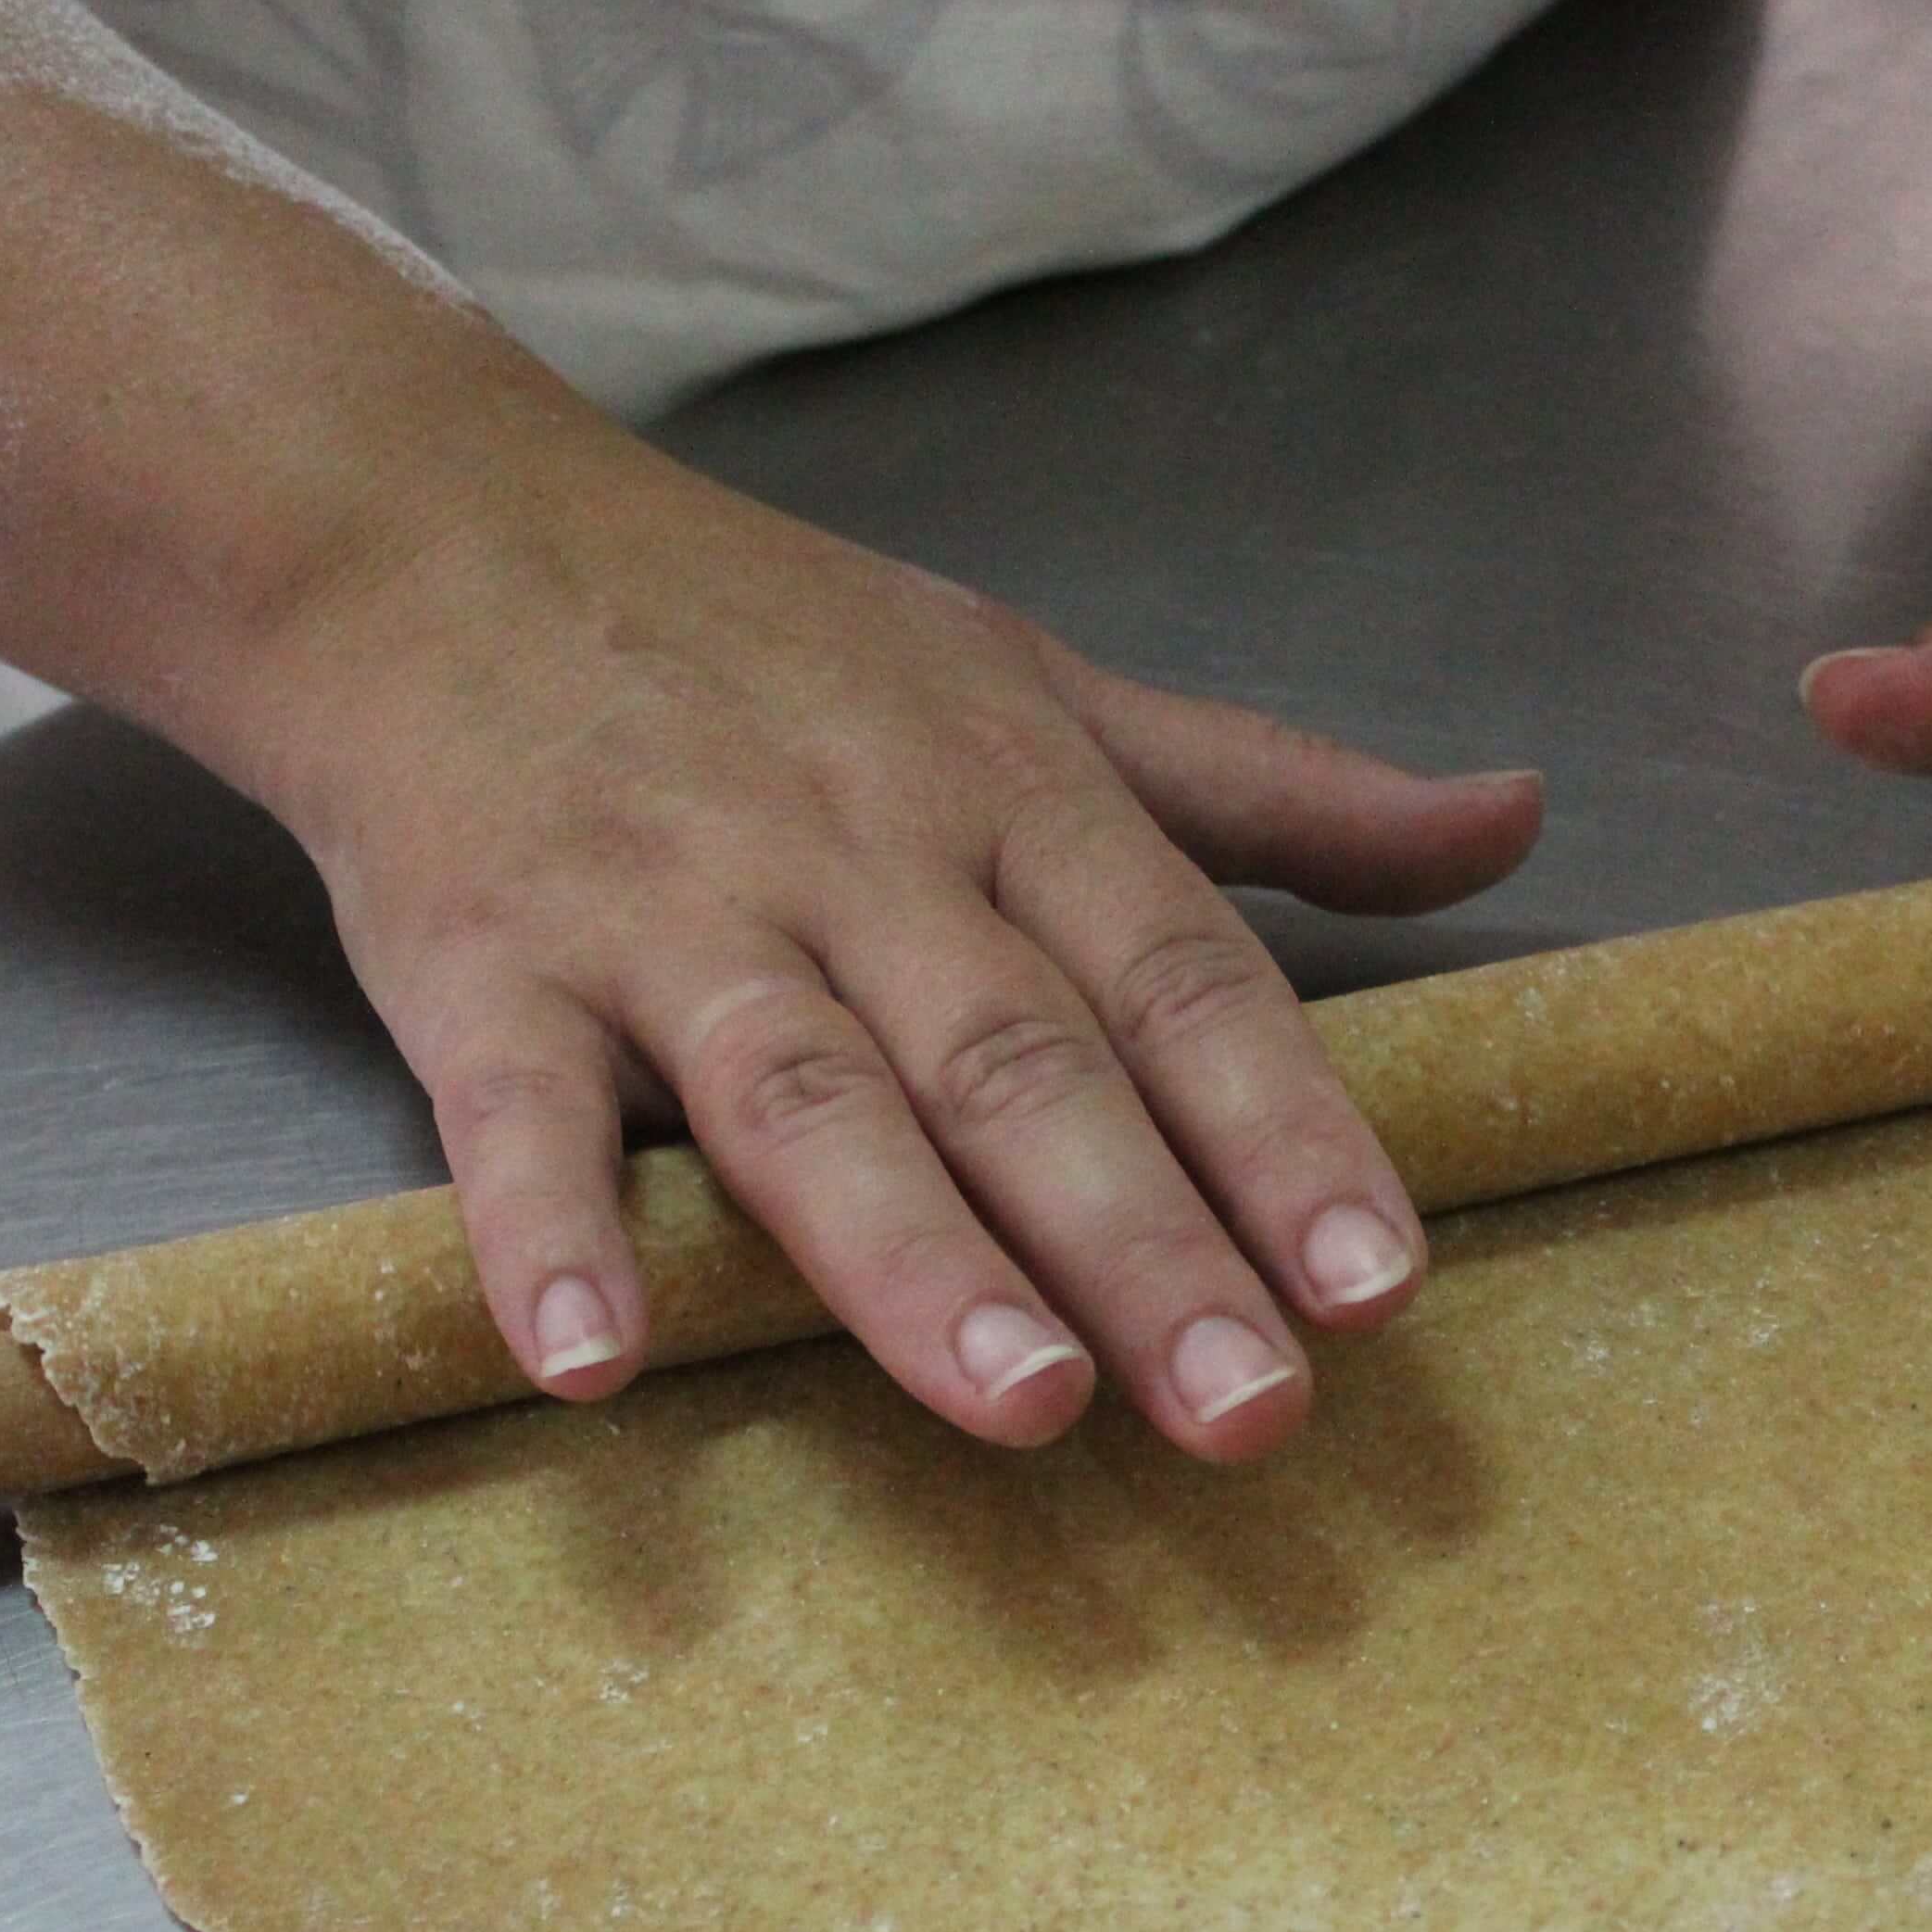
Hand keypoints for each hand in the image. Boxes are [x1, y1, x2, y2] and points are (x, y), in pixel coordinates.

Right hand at [226, 428, 1544, 1454]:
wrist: (418, 521)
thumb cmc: (759, 640)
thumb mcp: (1042, 681)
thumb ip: (1276, 789)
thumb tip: (1512, 819)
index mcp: (1007, 791)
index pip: (1181, 978)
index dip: (1286, 1132)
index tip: (1378, 1283)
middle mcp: (853, 855)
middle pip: (1020, 1063)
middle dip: (1144, 1243)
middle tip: (1250, 1410)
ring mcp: (663, 911)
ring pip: (809, 1097)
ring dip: (914, 1260)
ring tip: (1022, 1407)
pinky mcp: (478, 964)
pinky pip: (515, 1115)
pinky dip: (545, 1236)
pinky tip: (590, 1364)